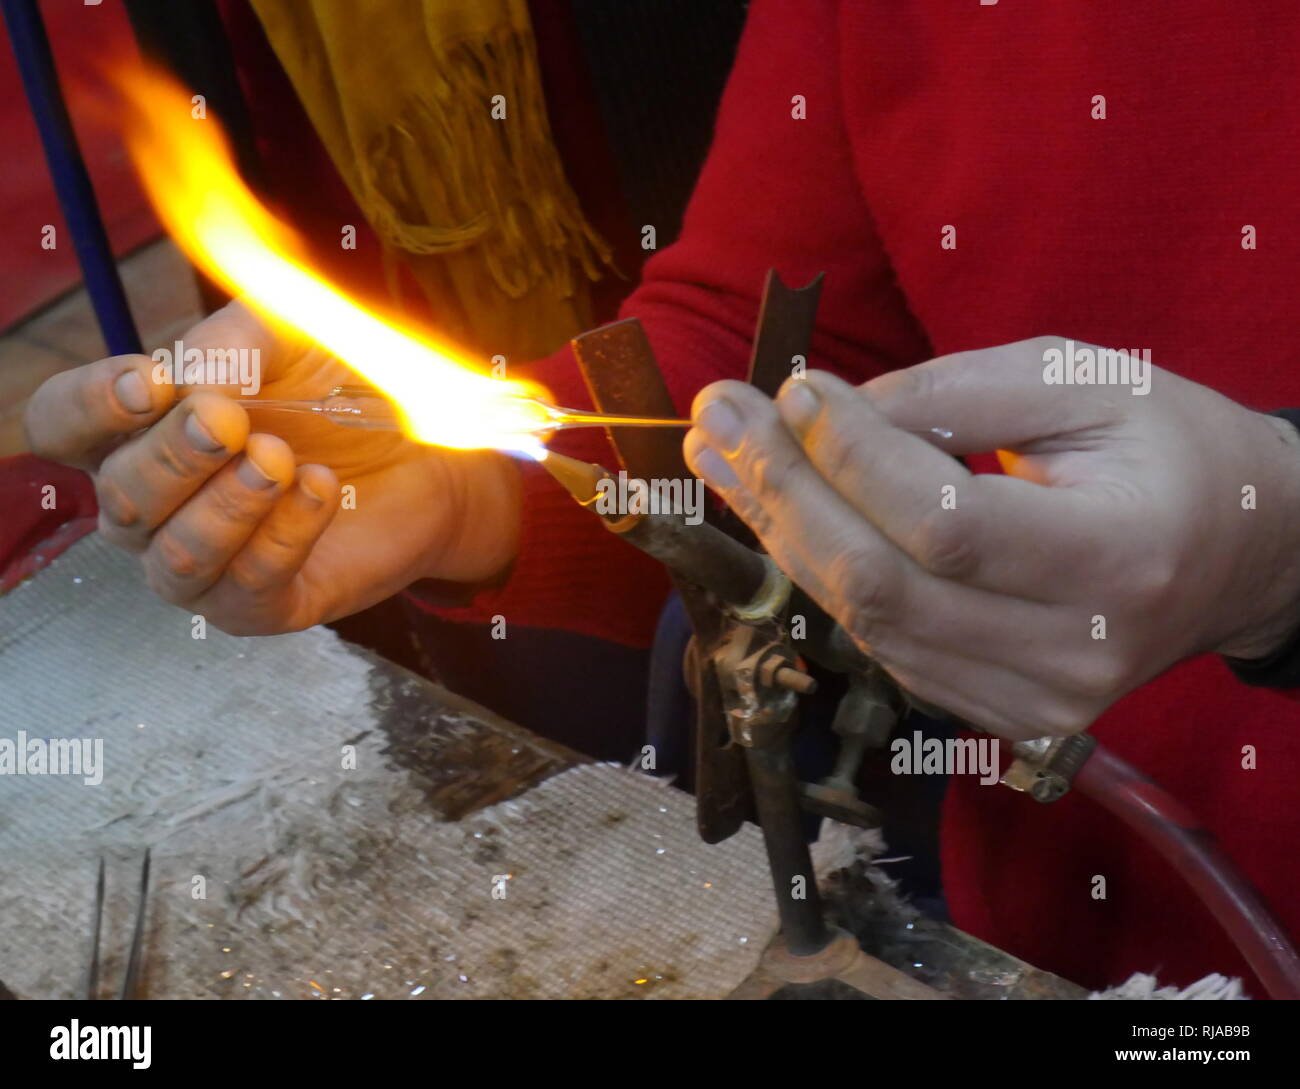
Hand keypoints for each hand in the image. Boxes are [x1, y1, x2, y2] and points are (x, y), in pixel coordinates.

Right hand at [23, 301, 519, 633]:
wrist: (430, 453)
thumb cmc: (343, 389)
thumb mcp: (292, 335)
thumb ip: (234, 340)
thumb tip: (186, 379)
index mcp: (140, 430)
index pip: (63, 425)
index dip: (92, 406)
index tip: (153, 382)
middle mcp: (156, 508)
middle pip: (119, 496)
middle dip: (173, 456)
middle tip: (231, 422)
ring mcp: (207, 565)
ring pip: (174, 560)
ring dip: (225, 506)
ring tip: (280, 459)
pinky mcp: (265, 606)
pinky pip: (248, 588)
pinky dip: (284, 535)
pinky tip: (321, 487)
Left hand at [684, 337, 1299, 738]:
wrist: (1236, 554)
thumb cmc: (1170, 449)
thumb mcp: (1089, 380)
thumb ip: (957, 392)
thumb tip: (832, 413)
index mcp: (1119, 557)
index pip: (950, 523)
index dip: (855, 457)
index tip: (793, 389)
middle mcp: (1075, 652)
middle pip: (884, 587)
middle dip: (783, 495)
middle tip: (716, 417)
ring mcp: (1034, 700)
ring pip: (868, 622)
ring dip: (780, 532)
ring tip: (721, 453)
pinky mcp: (999, 714)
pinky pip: (883, 644)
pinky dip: (822, 574)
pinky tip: (778, 509)